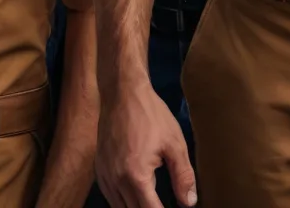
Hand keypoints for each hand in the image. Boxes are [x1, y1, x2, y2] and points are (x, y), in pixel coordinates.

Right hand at [94, 77, 195, 207]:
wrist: (122, 92)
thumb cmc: (150, 114)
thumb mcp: (174, 142)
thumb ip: (183, 175)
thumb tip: (189, 202)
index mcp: (135, 176)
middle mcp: (116, 181)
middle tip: (163, 202)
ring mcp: (105, 176)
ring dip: (136, 207)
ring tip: (152, 200)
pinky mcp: (99, 170)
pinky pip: (111, 197)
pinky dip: (123, 201)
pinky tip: (136, 195)